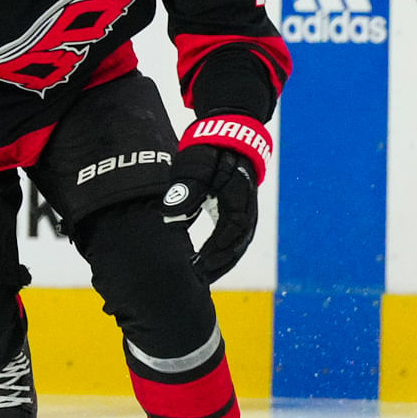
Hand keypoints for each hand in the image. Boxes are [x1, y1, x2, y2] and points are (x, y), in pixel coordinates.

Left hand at [168, 114, 271, 281]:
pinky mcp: (238, 214)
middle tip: (195, 281)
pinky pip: (232, 240)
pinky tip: (203, 262)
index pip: (228, 237)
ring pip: (235, 247)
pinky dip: (220, 254)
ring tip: (199, 278)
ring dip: (219, 263)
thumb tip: (169, 216)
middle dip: (216, 267)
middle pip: (235, 248)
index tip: (194, 269)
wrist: (229, 135)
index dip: (212, 255)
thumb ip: (185, 192)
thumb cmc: (212, 151)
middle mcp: (247, 211)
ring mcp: (245, 214)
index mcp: (238, 201)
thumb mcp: (196, 167)